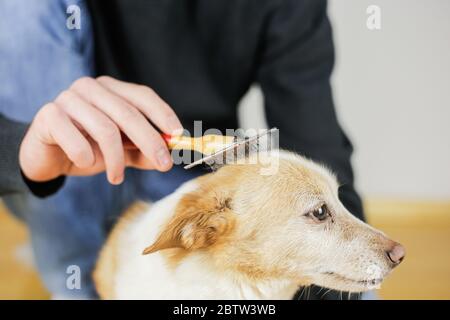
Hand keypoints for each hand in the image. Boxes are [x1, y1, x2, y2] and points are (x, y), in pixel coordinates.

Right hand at [19, 76, 182, 184]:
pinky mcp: (48, 115)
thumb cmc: (87, 149)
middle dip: (150, 142)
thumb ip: (143, 152)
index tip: (179, 136)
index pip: (143, 96)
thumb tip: (169, 156)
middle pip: (129, 113)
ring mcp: (68, 99)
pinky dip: (86, 157)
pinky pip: (76, 140)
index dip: (163, 115)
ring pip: (106, 129)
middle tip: (164, 166)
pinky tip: (86, 163)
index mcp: (111, 90)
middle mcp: (91, 88)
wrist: (46, 157)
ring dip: (116, 159)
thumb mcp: (122, 152)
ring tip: (116, 177)